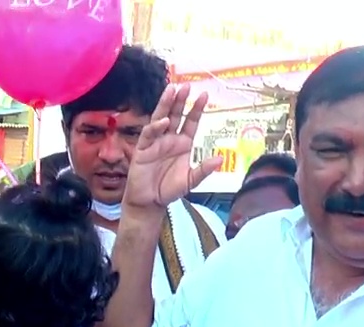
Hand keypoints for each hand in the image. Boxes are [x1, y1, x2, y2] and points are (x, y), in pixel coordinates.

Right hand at [121, 84, 221, 212]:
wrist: (150, 202)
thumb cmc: (169, 189)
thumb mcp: (191, 180)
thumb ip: (204, 170)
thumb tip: (220, 159)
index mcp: (183, 143)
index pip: (191, 121)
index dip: (197, 109)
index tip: (204, 95)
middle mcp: (169, 139)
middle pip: (176, 115)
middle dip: (180, 100)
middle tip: (186, 86)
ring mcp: (155, 142)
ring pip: (160, 119)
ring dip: (166, 105)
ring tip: (172, 90)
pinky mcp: (143, 150)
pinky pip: (149, 135)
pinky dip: (155, 127)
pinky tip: (163, 121)